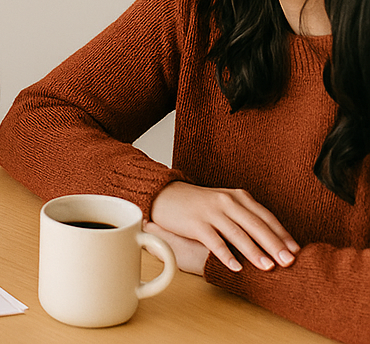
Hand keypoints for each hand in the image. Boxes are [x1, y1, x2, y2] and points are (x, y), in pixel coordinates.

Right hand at [150, 181, 299, 272]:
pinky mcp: (195, 222)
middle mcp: (226, 201)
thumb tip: (274, 243)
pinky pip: (213, 240)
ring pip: (237, 233)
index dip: (282, 234)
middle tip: (289, 262)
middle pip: (255, 225)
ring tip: (267, 267)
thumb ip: (246, 218)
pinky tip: (235, 266)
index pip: (266, 217)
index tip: (297, 252)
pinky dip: (226, 254)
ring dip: (254, 251)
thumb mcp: (226, 205)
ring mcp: (210, 211)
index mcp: (238, 197)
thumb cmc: (200, 204)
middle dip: (274, 245)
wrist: (166, 195)